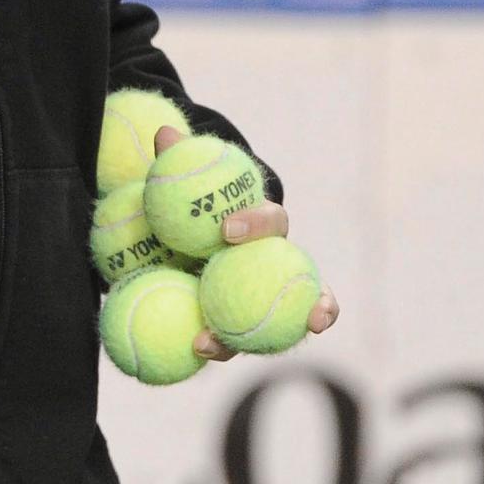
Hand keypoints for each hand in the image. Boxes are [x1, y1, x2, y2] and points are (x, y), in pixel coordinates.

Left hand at [153, 124, 342, 361]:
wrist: (183, 235)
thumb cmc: (192, 205)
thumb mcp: (182, 183)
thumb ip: (178, 161)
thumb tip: (164, 132)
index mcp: (265, 227)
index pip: (273, 221)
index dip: (255, 224)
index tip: (226, 230)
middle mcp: (275, 266)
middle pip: (306, 285)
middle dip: (319, 302)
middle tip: (312, 316)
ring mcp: (264, 300)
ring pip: (281, 324)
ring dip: (266, 338)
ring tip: (224, 346)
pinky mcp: (243, 323)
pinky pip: (238, 339)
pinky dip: (220, 346)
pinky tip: (196, 351)